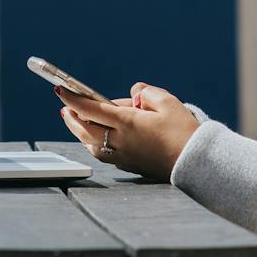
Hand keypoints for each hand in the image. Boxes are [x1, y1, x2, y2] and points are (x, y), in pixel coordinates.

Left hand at [56, 81, 199, 180]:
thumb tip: (134, 94)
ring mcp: (123, 156)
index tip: (60, 90)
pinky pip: (103, 154)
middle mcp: (120, 141)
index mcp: (127, 123)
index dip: (73, 99)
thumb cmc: (183, 131)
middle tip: (64, 107)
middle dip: (72, 117)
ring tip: (76, 121)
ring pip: (91, 144)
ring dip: (80, 132)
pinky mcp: (129, 165)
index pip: (91, 109)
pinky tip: (95, 139)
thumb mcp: (167, 102)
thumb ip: (146, 92)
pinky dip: (93, 144)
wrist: (195, 163)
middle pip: (85, 129)